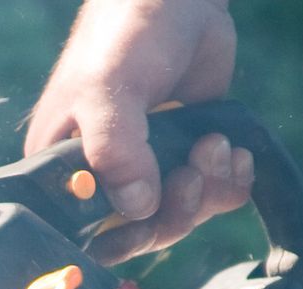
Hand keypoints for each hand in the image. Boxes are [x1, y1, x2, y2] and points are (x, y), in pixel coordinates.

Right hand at [26, 0, 252, 263]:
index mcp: (67, 169)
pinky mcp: (188, 153)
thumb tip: (138, 206)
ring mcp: (150, 166)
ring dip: (208, 188)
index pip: (87, 233)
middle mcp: (105, 175)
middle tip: (192, 171)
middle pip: (142, 231)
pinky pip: (212, 193)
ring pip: (182, 214)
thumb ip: (116, 151)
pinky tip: (236, 152)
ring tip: (216, 142)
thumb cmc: (122, 36)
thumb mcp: (106, 91)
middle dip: (176, 210)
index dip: (121, 237)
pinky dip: (230, 180)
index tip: (150, 218)